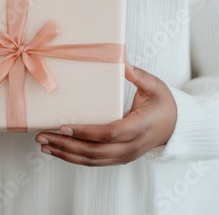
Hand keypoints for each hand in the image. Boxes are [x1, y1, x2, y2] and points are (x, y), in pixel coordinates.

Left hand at [35, 64, 176, 165]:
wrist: (177, 127)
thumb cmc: (165, 104)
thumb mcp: (155, 86)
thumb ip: (137, 74)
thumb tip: (119, 58)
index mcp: (140, 127)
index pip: (110, 133)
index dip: (86, 132)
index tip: (63, 126)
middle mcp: (131, 147)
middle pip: (95, 151)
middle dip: (65, 145)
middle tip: (42, 136)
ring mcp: (125, 156)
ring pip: (92, 160)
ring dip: (65, 154)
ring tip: (44, 144)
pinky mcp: (118, 158)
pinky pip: (94, 161)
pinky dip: (73, 158)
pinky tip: (58, 150)